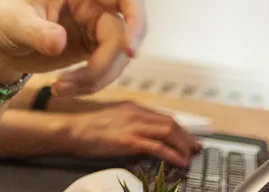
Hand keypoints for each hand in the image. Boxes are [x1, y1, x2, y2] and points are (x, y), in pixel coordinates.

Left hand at [0, 0, 144, 96]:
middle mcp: (92, 7)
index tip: (130, 52)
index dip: (137, 21)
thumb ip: (37, 31)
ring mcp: (94, 30)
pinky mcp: (91, 51)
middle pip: (123, 37)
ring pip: (117, 60)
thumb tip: (59, 42)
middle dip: (104, 66)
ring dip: (94, 80)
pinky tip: (61, 90)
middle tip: (73, 83)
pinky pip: (104, 71)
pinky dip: (89, 85)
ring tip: (58, 89)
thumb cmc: (2, 20)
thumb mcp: (14, 23)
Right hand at [63, 101, 201, 167]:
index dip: (180, 128)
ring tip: (190, 156)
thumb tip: (145, 132)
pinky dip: (172, 155)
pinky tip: (179, 161)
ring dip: (183, 145)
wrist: (72, 130)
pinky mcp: (129, 140)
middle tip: (196, 148)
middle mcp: (136, 113)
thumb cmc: (88, 126)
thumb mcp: (113, 117)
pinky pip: (158, 147)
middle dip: (187, 136)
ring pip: (168, 132)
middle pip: (170, 122)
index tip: (188, 137)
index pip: (163, 116)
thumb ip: (130, 121)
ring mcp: (133, 126)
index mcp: (132, 107)